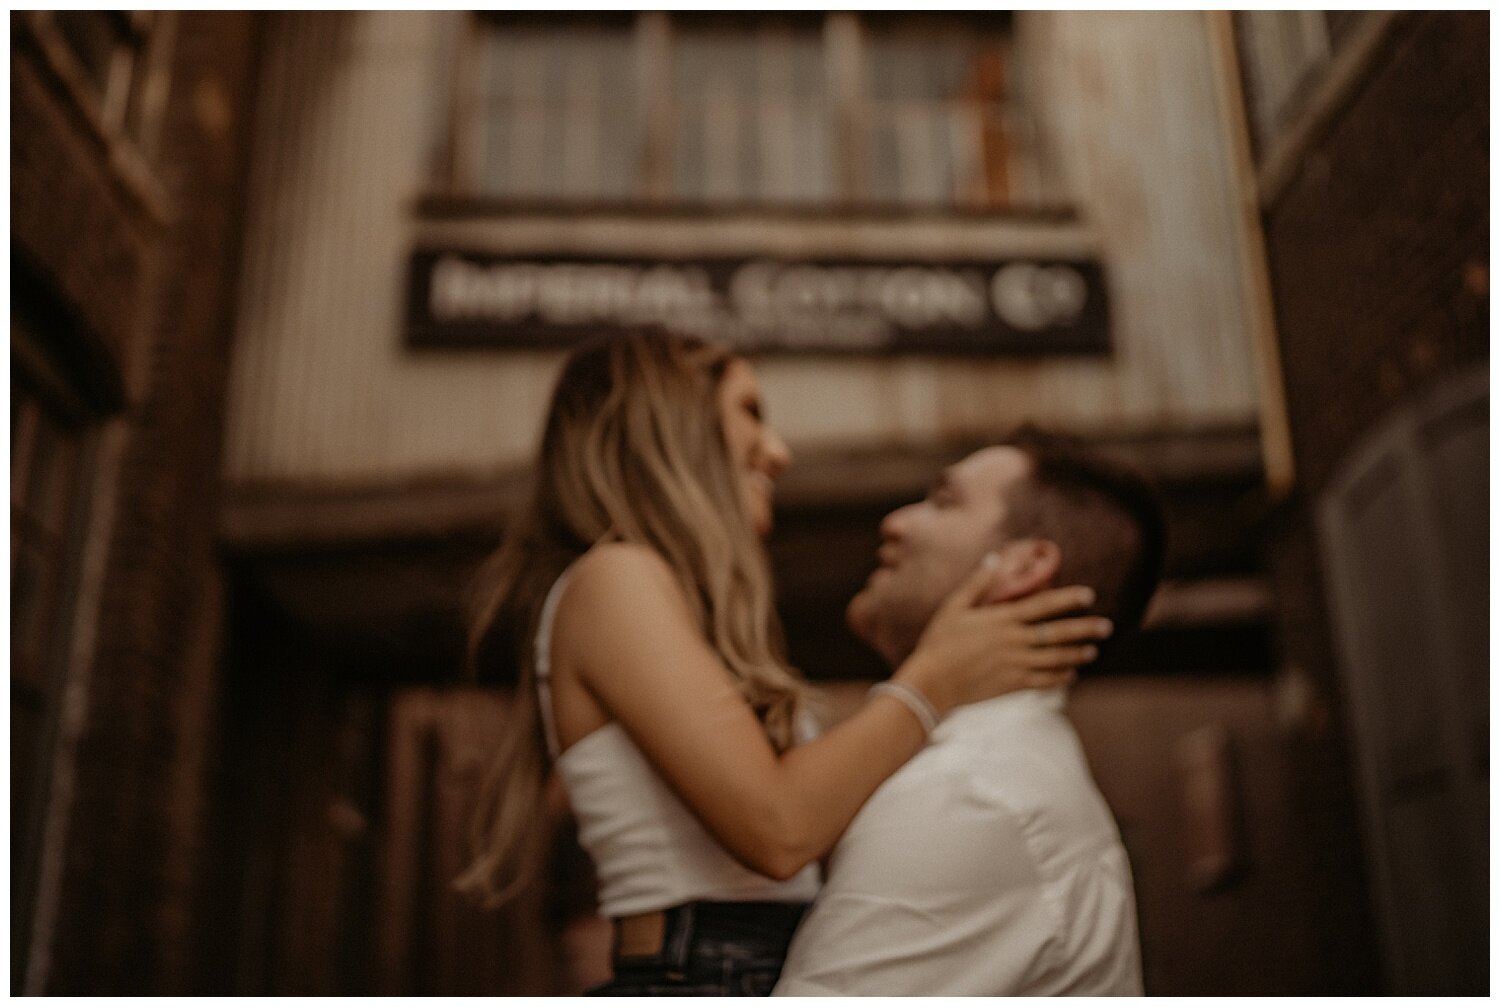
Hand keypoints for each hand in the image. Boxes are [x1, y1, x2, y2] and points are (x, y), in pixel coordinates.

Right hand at [893, 558, 1111, 715]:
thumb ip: (977, 583)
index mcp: (1002, 620)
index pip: (1043, 605)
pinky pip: (1045, 681)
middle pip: (1058, 633)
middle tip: (1107, 626)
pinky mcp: (1012, 685)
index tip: (1089, 594)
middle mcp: (1014, 642)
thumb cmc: (939, 641)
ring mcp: (1015, 665)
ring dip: (1077, 654)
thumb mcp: (954, 607)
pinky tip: (1071, 673)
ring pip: (1056, 659)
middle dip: (1085, 629)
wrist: (931, 683)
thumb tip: (995, 558)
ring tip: (1093, 651)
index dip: (1068, 599)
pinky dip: (1061, 677)